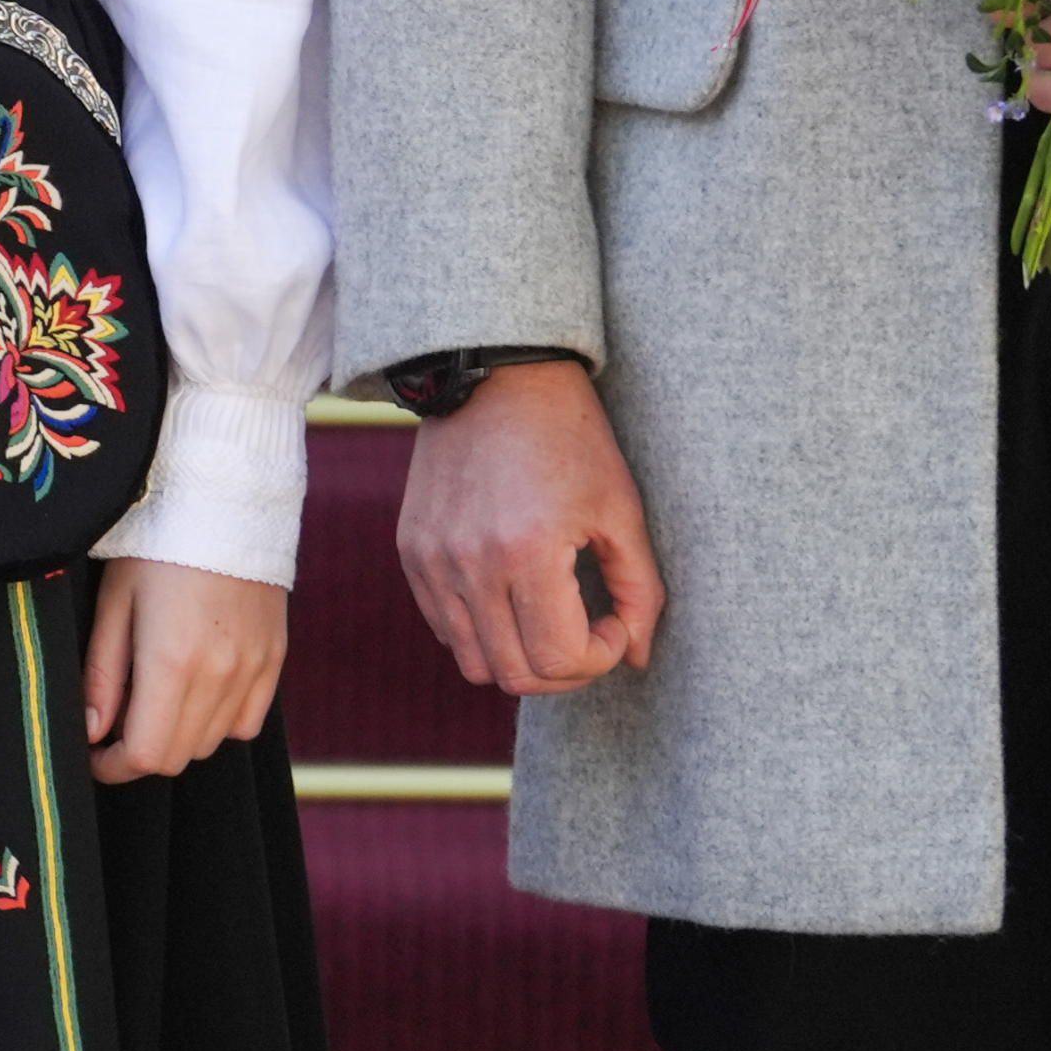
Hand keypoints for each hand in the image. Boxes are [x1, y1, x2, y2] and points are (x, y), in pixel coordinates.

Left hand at [82, 559, 288, 782]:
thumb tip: (92, 732)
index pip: (146, 756)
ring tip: (154, 695)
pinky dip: (219, 720)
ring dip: (178, 735)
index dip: (113, 766)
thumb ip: (102, 674)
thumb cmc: (155, 542)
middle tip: (117, 721)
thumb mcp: (115, 601)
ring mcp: (255, 669)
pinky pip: (247, 721)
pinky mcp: (275, 659)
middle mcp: (221, 675)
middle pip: (179, 756)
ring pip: (213, 742)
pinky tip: (198, 687)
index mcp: (173, 663)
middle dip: (141, 751)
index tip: (94, 753)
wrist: (226, 497)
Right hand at [396, 358, 662, 695]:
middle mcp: (470, 562)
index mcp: (528, 550)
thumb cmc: (570, 437)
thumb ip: (638, 591)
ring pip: (474, 662)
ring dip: (520, 657)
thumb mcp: (621, 510)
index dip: (600, 657)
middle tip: (587, 635)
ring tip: (548, 622)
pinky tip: (511, 597)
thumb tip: (635, 657)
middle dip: (565, 670)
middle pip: (516, 674)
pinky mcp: (412, 551)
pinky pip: (443, 627)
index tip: (613, 624)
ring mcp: (432, 559)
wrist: (495, 375)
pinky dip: (481, 632)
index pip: (560, 659)